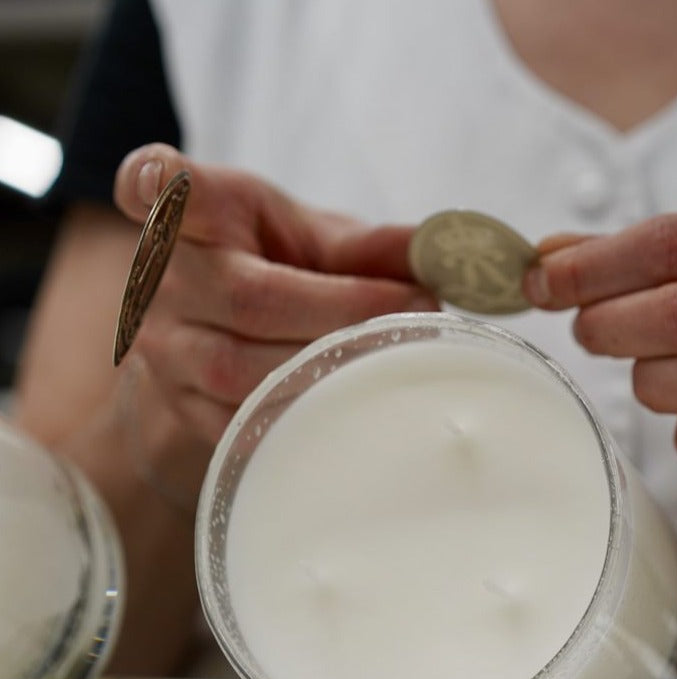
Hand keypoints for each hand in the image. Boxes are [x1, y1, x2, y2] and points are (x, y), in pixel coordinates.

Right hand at [114, 143, 437, 442]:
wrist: (229, 324)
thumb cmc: (281, 266)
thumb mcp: (319, 238)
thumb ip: (374, 245)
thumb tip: (441, 254)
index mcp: (197, 219)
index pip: (165, 192)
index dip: (160, 186)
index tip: (162, 180)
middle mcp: (165, 283)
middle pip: (246, 298)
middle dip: (341, 310)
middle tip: (415, 311)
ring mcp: (166, 350)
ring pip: (238, 371)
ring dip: (329, 370)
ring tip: (393, 360)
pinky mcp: (183, 406)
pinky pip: (238, 424)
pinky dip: (303, 416)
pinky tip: (352, 406)